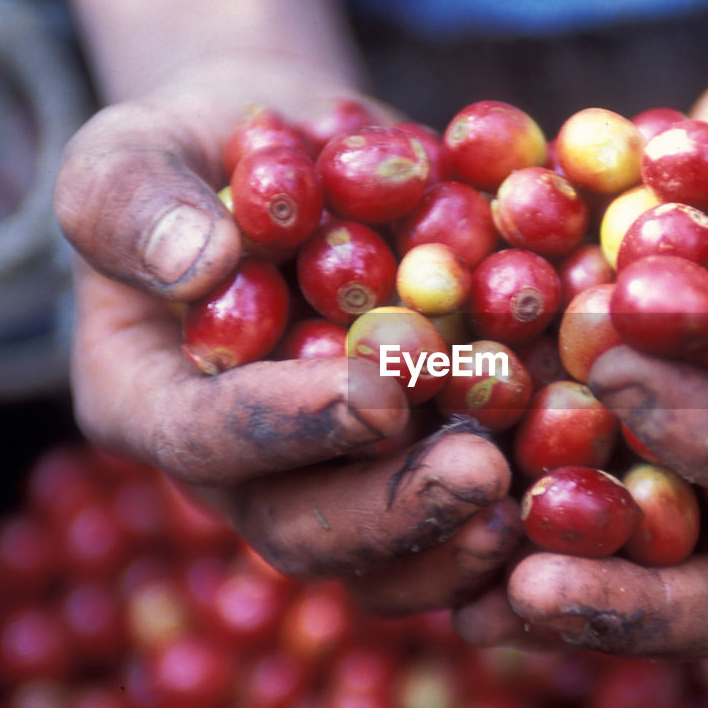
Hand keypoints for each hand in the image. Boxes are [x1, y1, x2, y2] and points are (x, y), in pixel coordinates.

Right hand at [55, 61, 519, 615]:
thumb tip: (194, 262)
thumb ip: (134, 199)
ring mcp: (325, 478)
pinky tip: (575, 479)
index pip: (206, 437)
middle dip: (393, 509)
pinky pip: (447, 522)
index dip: (288, 426)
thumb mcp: (131, 149)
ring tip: (532, 502)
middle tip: (481, 472)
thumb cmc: (196, 152)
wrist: (293, 162)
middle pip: (302, 527)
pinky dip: (511, 507)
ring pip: (382, 558)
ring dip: (457, 538)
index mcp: (148, 402)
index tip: (376, 393)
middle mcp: (238, 468)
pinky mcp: (402, 466)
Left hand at [456, 57, 707, 657]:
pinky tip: (436, 452)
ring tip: (451, 569)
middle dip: (610, 575)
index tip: (622, 396)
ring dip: (537, 551)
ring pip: (618, 528)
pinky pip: (571, 445)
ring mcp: (705, 429)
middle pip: (699, 565)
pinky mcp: (642, 386)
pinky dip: (506, 456)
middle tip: (509, 571)